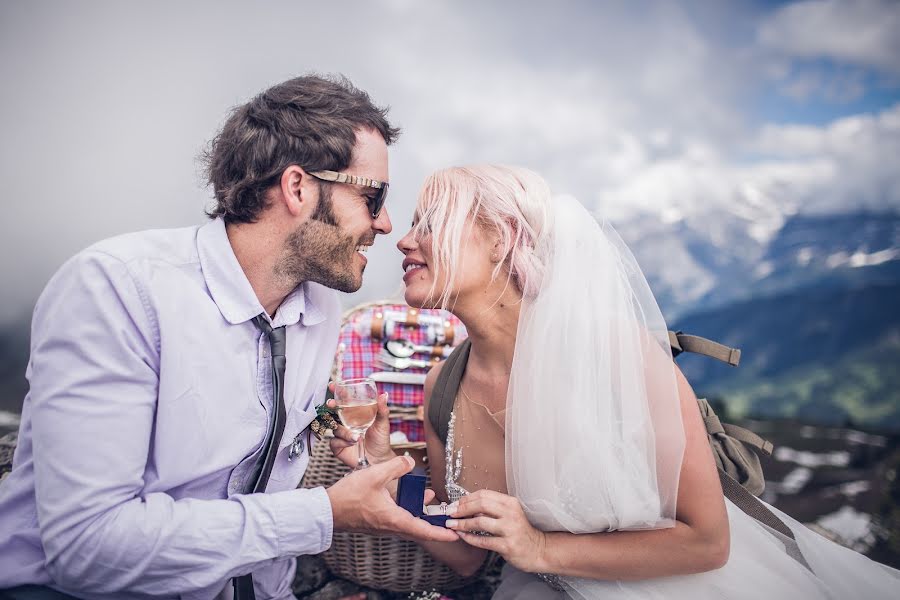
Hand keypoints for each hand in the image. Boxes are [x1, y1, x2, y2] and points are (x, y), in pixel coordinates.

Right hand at [326, 455, 458, 542]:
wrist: (328, 510)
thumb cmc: (349, 497)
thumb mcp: (374, 475)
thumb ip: (395, 467)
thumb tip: (411, 462)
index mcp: (394, 519)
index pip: (423, 530)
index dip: (441, 533)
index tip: (455, 535)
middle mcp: (391, 526)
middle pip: (419, 528)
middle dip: (435, 523)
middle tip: (449, 518)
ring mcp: (384, 526)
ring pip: (409, 522)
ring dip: (421, 513)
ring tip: (429, 496)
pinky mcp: (377, 522)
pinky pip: (399, 519)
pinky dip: (408, 510)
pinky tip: (407, 494)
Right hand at [328, 391, 395, 467]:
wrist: (379, 459)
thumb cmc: (380, 440)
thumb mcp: (383, 424)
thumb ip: (382, 410)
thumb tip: (384, 395)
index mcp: (355, 414)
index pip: (344, 400)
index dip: (337, 392)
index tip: (333, 385)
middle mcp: (346, 422)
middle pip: (333, 411)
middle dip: (331, 406)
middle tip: (332, 404)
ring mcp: (341, 434)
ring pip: (335, 427)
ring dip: (345, 431)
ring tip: (357, 436)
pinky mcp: (338, 446)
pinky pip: (334, 441)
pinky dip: (343, 441)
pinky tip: (353, 443)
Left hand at [445, 489, 547, 572]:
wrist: (538, 550)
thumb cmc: (520, 531)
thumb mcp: (509, 513)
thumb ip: (491, 508)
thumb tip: (466, 505)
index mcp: (510, 502)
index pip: (484, 494)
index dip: (466, 499)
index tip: (455, 504)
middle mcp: (511, 513)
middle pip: (480, 505)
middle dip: (461, 509)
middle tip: (450, 513)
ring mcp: (510, 529)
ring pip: (480, 522)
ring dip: (462, 523)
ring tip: (452, 525)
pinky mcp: (507, 545)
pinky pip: (483, 540)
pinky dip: (469, 538)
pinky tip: (462, 536)